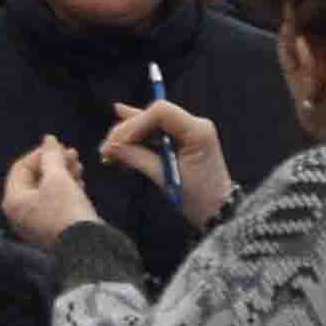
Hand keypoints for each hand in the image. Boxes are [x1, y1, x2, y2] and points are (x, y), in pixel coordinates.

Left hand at [0, 136, 97, 251]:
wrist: (89, 248)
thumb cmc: (67, 212)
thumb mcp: (58, 178)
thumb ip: (51, 156)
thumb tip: (49, 140)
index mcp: (13, 201)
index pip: (21, 168)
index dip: (40, 153)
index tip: (59, 144)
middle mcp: (20, 214)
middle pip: (35, 179)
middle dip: (54, 164)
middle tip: (72, 154)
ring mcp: (37, 224)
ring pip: (47, 191)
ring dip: (63, 175)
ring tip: (79, 166)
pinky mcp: (54, 230)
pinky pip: (56, 205)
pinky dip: (66, 191)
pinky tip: (79, 183)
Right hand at [95, 99, 233, 223]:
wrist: (219, 214)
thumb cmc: (199, 198)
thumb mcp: (166, 178)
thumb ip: (137, 157)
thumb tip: (110, 146)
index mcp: (197, 131)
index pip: (160, 112)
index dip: (135, 123)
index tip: (117, 142)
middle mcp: (194, 125)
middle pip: (152, 116)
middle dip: (127, 131)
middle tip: (106, 149)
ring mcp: (188, 132)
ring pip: (150, 125)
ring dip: (129, 137)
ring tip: (110, 152)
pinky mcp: (181, 141)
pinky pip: (155, 135)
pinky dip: (137, 142)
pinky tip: (120, 146)